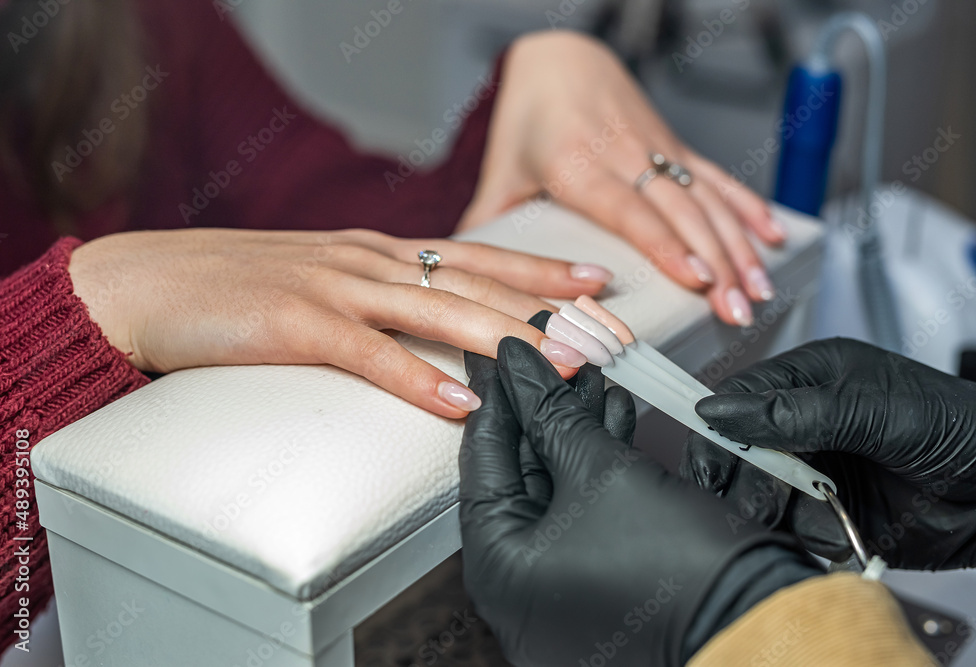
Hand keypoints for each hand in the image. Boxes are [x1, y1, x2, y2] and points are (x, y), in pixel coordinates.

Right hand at [67, 227, 612, 418]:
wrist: (142, 283)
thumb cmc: (230, 286)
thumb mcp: (320, 278)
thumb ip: (375, 295)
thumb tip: (430, 321)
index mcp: (374, 251)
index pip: (478, 256)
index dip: (541, 268)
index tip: (595, 281)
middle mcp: (366, 260)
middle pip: (477, 282)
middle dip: (550, 308)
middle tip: (609, 331)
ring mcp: (332, 287)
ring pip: (438, 309)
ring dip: (506, 337)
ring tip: (561, 362)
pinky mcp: (293, 322)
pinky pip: (369, 354)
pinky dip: (416, 378)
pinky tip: (457, 401)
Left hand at [459, 31, 785, 325]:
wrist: (559, 58)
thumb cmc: (529, 116)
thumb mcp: (502, 171)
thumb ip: (490, 225)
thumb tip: (471, 276)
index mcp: (577, 163)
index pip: (629, 210)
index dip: (666, 245)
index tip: (695, 279)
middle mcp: (624, 153)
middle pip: (680, 212)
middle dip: (716, 264)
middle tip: (737, 308)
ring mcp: (656, 147)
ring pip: (707, 197)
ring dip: (739, 245)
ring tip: (760, 289)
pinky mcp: (674, 144)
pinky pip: (718, 175)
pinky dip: (749, 206)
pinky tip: (773, 236)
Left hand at [459, 336, 810, 665]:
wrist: (759, 624)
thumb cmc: (680, 565)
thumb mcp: (604, 471)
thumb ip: (552, 412)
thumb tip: (520, 366)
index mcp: (500, 568)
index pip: (482, 462)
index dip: (498, 397)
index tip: (503, 351)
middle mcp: (518, 588)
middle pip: (518, 474)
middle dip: (543, 408)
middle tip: (550, 354)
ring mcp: (557, 592)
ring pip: (555, 489)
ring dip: (574, 428)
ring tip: (588, 374)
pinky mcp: (597, 584)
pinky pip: (583, 511)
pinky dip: (596, 464)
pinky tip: (612, 414)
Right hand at [682, 338, 975, 571]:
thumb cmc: (962, 428)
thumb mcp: (876, 410)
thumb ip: (796, 412)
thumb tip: (722, 411)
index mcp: (811, 380)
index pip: (738, 398)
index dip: (715, 429)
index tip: (708, 462)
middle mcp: (806, 424)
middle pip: (738, 452)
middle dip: (746, 479)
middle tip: (767, 497)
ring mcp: (817, 471)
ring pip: (760, 497)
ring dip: (781, 512)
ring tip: (822, 512)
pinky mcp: (831, 515)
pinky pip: (794, 531)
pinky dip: (812, 536)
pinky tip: (842, 529)